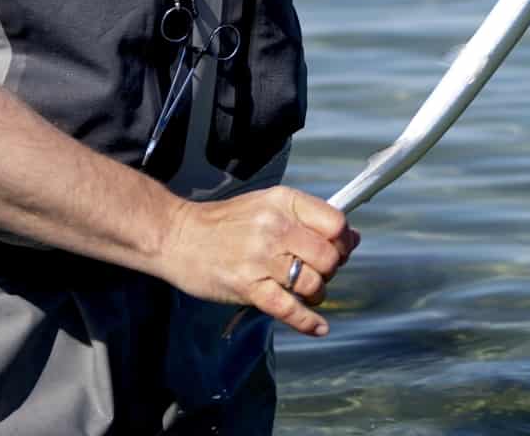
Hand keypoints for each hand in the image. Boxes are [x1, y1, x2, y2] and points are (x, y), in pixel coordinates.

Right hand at [157, 186, 359, 337]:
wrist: (176, 235)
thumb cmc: (224, 223)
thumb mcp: (268, 206)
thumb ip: (308, 219)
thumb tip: (353, 237)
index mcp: (284, 202)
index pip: (336, 223)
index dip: (343, 241)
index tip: (339, 249)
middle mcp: (276, 227)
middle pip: (328, 256)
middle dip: (331, 270)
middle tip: (319, 273)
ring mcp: (261, 258)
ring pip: (312, 283)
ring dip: (316, 294)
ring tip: (306, 292)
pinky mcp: (247, 286)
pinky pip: (288, 308)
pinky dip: (308, 322)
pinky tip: (319, 327)